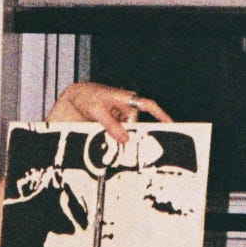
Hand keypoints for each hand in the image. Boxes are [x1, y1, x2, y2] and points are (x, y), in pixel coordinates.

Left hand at [49, 80, 165, 137]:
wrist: (74, 98)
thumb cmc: (86, 98)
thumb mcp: (96, 111)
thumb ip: (111, 125)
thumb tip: (125, 139)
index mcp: (126, 98)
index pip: (148, 105)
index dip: (161, 115)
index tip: (171, 124)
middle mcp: (127, 106)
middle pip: (137, 124)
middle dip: (135, 136)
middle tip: (135, 149)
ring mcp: (121, 115)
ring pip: (128, 131)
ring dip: (124, 140)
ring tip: (117, 148)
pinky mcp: (115, 123)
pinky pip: (120, 134)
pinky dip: (117, 141)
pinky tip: (112, 146)